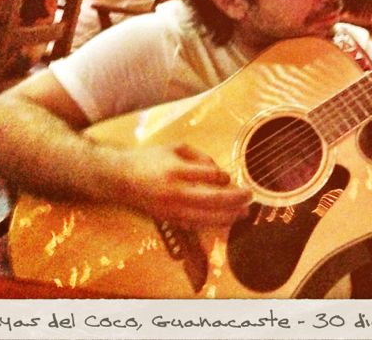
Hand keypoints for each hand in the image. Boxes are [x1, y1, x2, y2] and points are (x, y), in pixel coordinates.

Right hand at [118, 144, 251, 228]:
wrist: (120, 178)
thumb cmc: (150, 159)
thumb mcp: (175, 147)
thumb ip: (200, 156)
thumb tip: (220, 173)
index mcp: (176, 170)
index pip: (208, 176)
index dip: (223, 177)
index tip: (229, 177)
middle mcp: (175, 192)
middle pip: (212, 200)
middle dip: (235, 200)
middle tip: (250, 196)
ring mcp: (172, 209)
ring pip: (206, 217)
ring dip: (229, 216)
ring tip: (245, 213)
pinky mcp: (169, 219)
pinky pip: (196, 224)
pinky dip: (213, 223)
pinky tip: (226, 220)